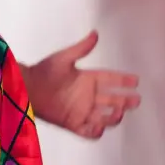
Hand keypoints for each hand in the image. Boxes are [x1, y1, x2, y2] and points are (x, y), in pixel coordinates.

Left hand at [22, 31, 140, 138]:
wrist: (27, 89)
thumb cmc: (43, 72)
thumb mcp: (64, 58)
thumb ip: (81, 49)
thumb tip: (95, 33)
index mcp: (87, 79)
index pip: (110, 80)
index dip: (123, 80)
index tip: (136, 80)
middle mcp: (87, 96)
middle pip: (112, 100)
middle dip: (125, 100)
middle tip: (136, 99)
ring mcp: (81, 111)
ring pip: (105, 116)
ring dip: (114, 116)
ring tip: (119, 112)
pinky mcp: (73, 123)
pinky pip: (89, 131)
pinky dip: (96, 131)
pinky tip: (100, 125)